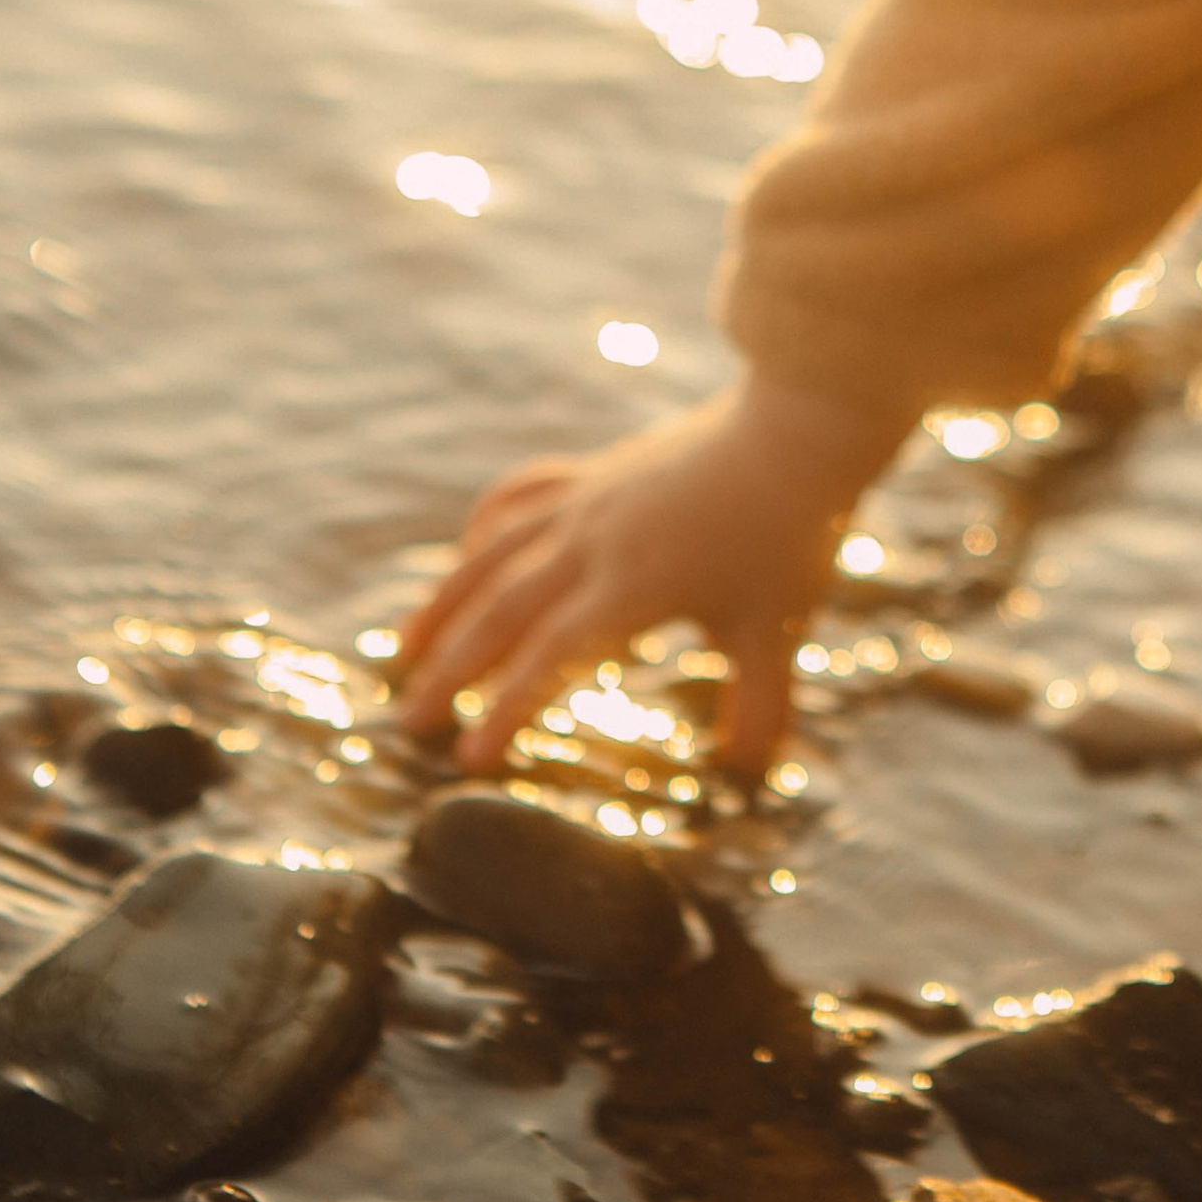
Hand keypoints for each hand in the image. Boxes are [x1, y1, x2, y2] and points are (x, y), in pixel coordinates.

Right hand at [390, 372, 913, 776]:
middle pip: (500, 610)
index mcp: (629, 585)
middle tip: (410, 721)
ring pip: (493, 554)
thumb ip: (760, 703)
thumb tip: (747, 771)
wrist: (797, 430)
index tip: (469, 759)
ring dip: (445, 603)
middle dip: (450, 670)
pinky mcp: (597, 472)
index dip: (505, 710)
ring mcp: (587, 500)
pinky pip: (522, 495)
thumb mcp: (776, 628)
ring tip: (404, 650)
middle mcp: (591, 541)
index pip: (547, 657)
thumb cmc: (791, 532)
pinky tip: (468, 552)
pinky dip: (487, 526)